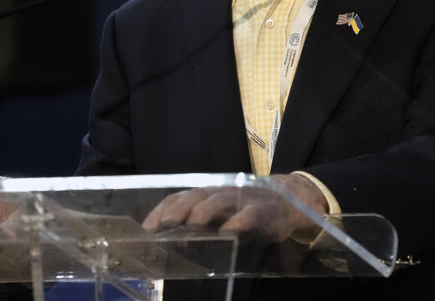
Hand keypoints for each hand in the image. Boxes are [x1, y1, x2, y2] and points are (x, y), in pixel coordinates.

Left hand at [142, 174, 327, 242]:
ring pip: (221, 200)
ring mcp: (242, 200)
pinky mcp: (263, 211)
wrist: (286, 202)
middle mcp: (221, 193)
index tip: (148, 227)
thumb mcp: (220, 221)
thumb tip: (176, 242)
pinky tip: (231, 230)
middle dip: (181, 208)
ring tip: (193, 221)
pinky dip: (240, 221)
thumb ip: (198, 230)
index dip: (163, 210)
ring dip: (206, 210)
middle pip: (197, 195)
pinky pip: (250, 215)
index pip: (180, 198)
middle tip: (166, 222)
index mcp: (208, 195)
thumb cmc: (245, 212)